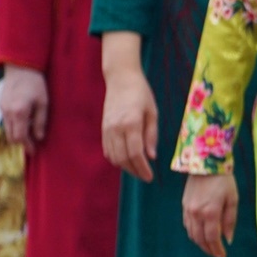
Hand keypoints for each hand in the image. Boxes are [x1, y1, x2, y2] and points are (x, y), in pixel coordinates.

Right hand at [0, 66, 47, 151]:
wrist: (21, 68)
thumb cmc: (36, 84)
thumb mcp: (43, 102)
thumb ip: (40, 121)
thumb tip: (39, 137)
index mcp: (19, 113)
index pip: (19, 137)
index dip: (27, 146)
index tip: (34, 151)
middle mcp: (7, 113)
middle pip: (11, 136)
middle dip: (21, 143)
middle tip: (32, 146)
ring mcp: (2, 109)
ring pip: (7, 129)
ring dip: (17, 134)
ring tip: (28, 136)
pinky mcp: (1, 105)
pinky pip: (6, 121)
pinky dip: (14, 126)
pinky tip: (23, 124)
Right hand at [100, 64, 158, 181]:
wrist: (121, 79)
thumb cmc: (141, 94)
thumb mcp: (153, 112)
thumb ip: (151, 135)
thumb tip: (152, 157)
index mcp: (131, 123)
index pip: (135, 153)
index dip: (142, 168)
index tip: (150, 177)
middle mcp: (116, 128)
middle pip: (123, 158)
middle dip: (134, 171)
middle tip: (145, 176)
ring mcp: (107, 129)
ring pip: (113, 157)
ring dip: (125, 167)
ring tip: (138, 170)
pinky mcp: (103, 129)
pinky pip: (107, 150)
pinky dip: (116, 159)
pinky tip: (126, 160)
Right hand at [182, 173, 237, 256]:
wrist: (206, 164)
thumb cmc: (224, 181)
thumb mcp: (232, 199)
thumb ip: (230, 220)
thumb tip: (228, 239)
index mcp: (210, 212)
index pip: (212, 238)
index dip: (217, 249)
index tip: (223, 256)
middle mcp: (196, 214)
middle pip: (200, 239)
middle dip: (209, 249)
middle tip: (217, 255)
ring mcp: (188, 210)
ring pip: (192, 234)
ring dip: (200, 244)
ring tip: (210, 248)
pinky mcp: (184, 206)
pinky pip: (187, 226)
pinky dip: (194, 234)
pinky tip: (201, 236)